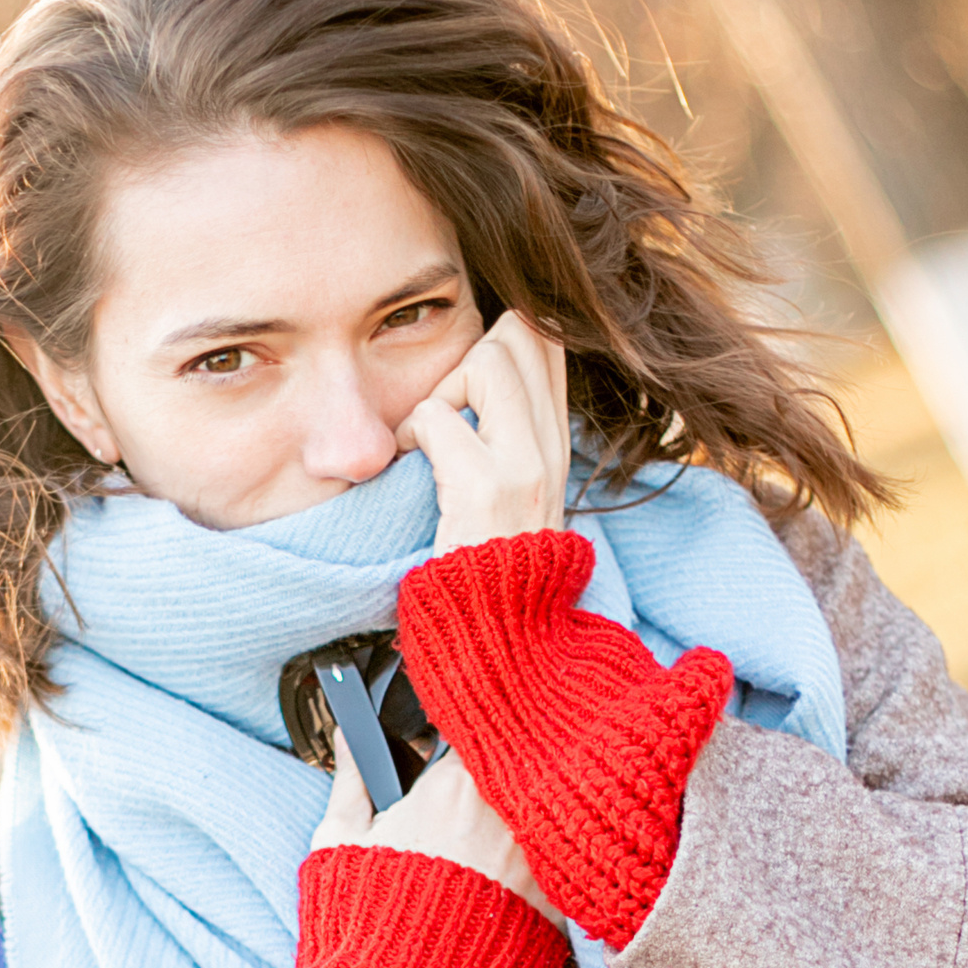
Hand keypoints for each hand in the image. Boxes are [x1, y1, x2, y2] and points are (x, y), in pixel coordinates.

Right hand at [310, 731, 563, 928]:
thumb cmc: (364, 919)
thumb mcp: (340, 842)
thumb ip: (352, 780)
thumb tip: (349, 739)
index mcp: (454, 784)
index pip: (478, 735)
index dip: (466, 743)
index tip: (454, 754)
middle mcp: (505, 813)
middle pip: (516, 774)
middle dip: (498, 782)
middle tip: (471, 808)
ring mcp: (537, 858)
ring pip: (540, 820)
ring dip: (521, 825)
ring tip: (487, 853)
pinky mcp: (557, 905)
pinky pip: (555, 869)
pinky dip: (536, 871)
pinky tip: (507, 890)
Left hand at [396, 311, 571, 555]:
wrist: (500, 636)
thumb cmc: (486, 566)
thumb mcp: (516, 492)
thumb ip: (508, 434)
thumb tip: (477, 374)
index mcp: (557, 443)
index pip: (551, 341)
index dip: (505, 336)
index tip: (466, 381)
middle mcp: (551, 447)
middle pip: (523, 331)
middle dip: (470, 356)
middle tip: (446, 411)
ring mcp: (524, 465)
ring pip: (488, 357)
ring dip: (443, 389)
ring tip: (429, 438)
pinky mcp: (486, 487)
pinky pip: (438, 415)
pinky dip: (412, 432)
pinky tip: (411, 464)